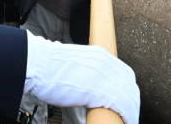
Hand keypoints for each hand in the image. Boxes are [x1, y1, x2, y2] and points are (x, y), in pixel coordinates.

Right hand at [24, 33, 139, 123]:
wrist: (38, 65)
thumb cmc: (48, 67)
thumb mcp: (74, 63)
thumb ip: (87, 70)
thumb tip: (89, 85)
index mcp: (100, 54)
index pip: (124, 73)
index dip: (128, 89)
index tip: (127, 101)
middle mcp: (106, 62)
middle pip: (130, 84)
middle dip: (132, 101)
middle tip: (129, 114)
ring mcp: (104, 75)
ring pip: (129, 96)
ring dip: (132, 111)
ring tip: (129, 121)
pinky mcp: (100, 90)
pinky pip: (123, 105)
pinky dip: (128, 116)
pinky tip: (127, 122)